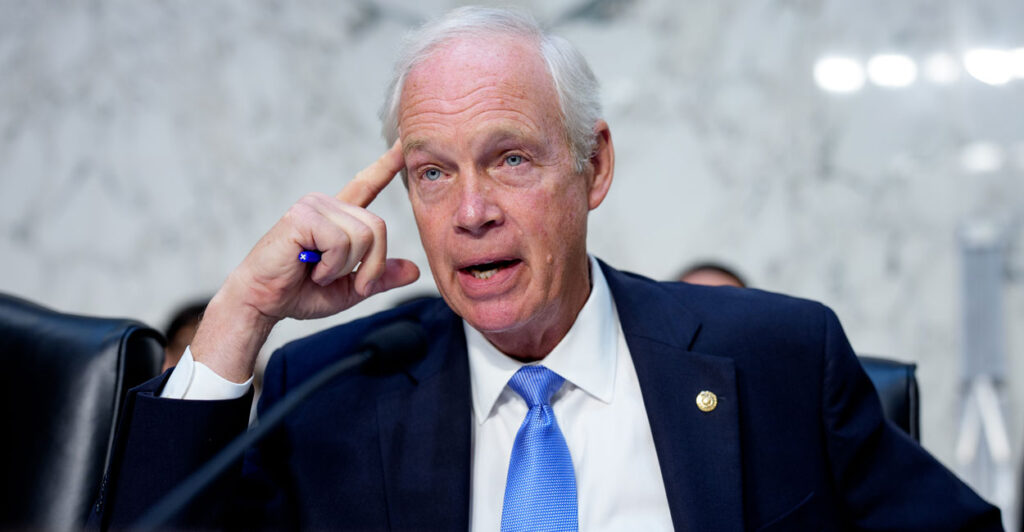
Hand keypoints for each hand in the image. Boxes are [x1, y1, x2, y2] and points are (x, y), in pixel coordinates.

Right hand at [190, 142, 419, 381]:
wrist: (262, 302)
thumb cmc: (300, 293)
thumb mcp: (351, 289)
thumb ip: (380, 276)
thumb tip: (414, 270)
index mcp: (339, 218)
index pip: (367, 184)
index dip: (387, 164)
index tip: (404, 143)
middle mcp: (327, 204)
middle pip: (378, 227)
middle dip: (370, 265)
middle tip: (339, 281)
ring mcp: (314, 206)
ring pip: (364, 236)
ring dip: (345, 268)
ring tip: (319, 273)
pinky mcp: (303, 216)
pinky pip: (341, 242)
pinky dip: (331, 266)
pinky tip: (310, 268)